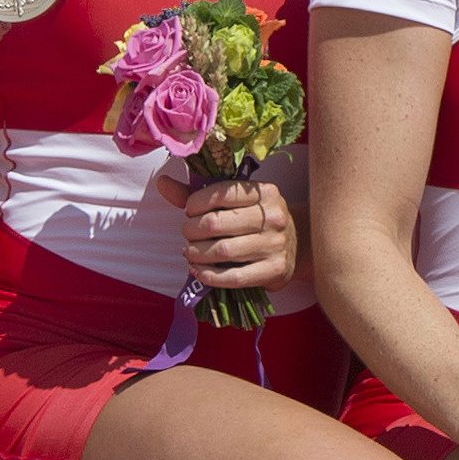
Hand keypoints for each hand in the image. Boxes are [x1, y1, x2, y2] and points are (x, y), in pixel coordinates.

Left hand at [156, 172, 297, 288]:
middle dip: (191, 230)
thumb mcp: (235, 202)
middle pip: (216, 223)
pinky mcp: (274, 270)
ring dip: (196, 254)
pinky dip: (209, 275)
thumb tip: (162, 182)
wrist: (296, 244)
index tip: (189, 211)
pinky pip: (233, 277)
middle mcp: (274, 216)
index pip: (220, 193)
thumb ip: (198, 193)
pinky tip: (198, 271)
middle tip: (187, 234)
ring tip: (190, 253)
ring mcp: (276, 245)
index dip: (195, 203)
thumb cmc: (256, 219)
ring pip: (222, 251)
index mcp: (265, 192)